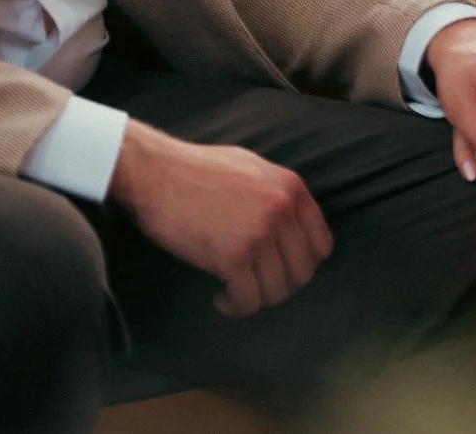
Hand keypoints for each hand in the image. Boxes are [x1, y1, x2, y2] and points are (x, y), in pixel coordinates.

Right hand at [107, 121, 332, 318]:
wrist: (153, 171)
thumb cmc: (195, 170)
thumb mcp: (251, 168)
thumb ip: (277, 194)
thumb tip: (291, 226)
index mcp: (291, 187)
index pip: (321, 245)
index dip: (301, 265)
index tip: (279, 271)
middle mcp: (282, 210)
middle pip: (302, 273)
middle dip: (278, 287)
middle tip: (254, 285)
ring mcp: (259, 233)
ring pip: (276, 291)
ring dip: (256, 299)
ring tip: (234, 292)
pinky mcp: (232, 256)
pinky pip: (248, 300)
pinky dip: (236, 307)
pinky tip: (220, 299)